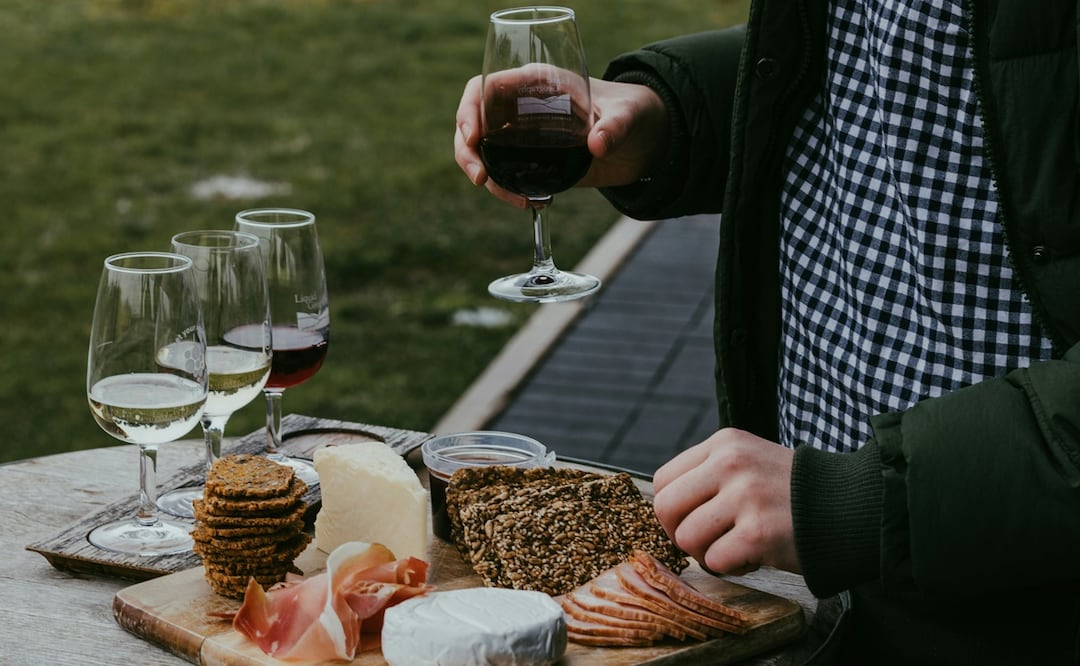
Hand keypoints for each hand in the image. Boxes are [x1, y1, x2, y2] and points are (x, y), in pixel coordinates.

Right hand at [453, 75, 668, 203]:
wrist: (645, 140)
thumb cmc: (635, 111)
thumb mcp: (629, 115)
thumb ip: (615, 126)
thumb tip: (597, 145)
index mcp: (536, 82)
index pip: (486, 88)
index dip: (471, 110)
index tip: (474, 137)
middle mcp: (522, 107)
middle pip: (475, 123)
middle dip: (467, 151)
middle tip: (479, 178)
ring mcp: (524, 136)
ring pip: (485, 152)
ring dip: (487, 177)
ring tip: (516, 200)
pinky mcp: (533, 161)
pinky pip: (505, 173)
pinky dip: (508, 190)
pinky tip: (531, 203)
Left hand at [652, 428, 799, 575]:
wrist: (851, 506)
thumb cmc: (792, 492)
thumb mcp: (749, 461)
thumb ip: (709, 475)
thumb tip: (666, 510)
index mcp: (724, 444)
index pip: (663, 480)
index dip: (672, 510)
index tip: (692, 521)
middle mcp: (731, 463)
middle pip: (666, 509)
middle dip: (680, 535)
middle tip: (708, 542)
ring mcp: (745, 495)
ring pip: (687, 538)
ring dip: (707, 554)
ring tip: (736, 547)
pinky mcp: (758, 531)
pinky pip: (715, 561)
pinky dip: (732, 567)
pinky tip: (756, 556)